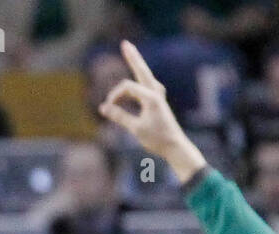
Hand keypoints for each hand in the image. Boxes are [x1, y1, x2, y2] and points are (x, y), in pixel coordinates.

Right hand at [98, 40, 206, 182]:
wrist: (175, 145)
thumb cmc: (156, 138)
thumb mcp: (135, 128)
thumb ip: (120, 116)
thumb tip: (103, 108)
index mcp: (151, 97)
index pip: (127, 87)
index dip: (115, 94)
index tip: (107, 107)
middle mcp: (156, 92)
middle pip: (141, 69)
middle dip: (132, 57)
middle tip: (125, 43)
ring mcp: (158, 95)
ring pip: (144, 75)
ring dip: (137, 64)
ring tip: (130, 52)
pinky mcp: (157, 101)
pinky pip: (145, 85)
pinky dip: (138, 79)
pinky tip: (138, 74)